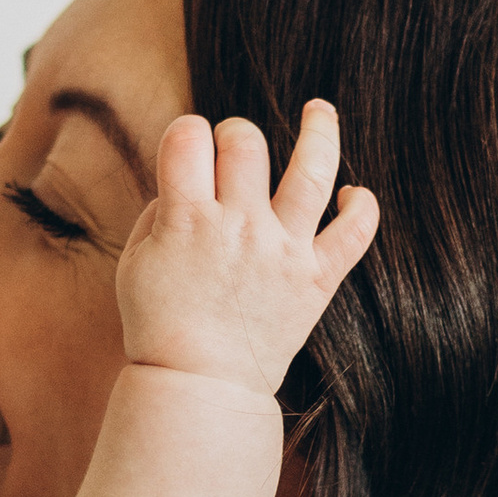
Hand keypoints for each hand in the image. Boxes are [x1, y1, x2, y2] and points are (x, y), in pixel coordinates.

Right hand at [116, 99, 378, 393]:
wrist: (198, 385)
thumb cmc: (158, 324)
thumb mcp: (136, 262)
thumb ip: (159, 211)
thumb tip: (192, 179)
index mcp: (186, 220)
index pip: (187, 136)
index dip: (185, 132)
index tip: (188, 152)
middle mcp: (239, 227)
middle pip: (246, 142)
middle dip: (234, 134)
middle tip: (232, 153)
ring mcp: (282, 251)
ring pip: (313, 170)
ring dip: (320, 131)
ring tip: (320, 110)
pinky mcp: (316, 280)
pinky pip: (353, 234)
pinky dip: (361, 208)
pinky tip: (353, 194)